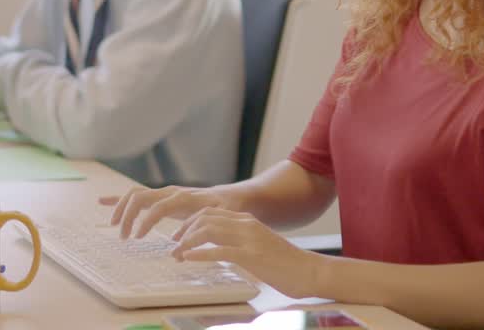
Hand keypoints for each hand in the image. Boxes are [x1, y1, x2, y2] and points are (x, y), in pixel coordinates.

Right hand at [100, 185, 238, 239]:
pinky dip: (118, 198)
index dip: (145, 221)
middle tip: (123, 237)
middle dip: (127, 215)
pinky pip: (136, 195)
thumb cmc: (222, 212)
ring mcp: (163, 192)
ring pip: (135, 194)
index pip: (157, 207)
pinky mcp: (159, 196)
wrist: (226, 198)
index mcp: (182, 197)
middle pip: (140, 197)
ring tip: (114, 226)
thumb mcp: (216, 225)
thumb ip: (199, 237)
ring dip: (121, 208)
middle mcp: (169, 192)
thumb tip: (179, 255)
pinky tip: (102, 201)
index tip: (137, 237)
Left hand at [172, 208, 324, 299]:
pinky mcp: (251, 256)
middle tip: (173, 244)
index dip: (190, 222)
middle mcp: (246, 224)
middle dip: (184, 230)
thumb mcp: (260, 244)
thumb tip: (222, 246)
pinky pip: (218, 251)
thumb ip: (242, 240)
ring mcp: (248, 239)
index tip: (179, 236)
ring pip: (208, 231)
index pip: (210, 212)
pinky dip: (199, 254)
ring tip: (177, 254)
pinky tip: (188, 258)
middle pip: (204, 218)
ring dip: (187, 242)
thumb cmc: (286, 263)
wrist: (310, 271)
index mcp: (247, 220)